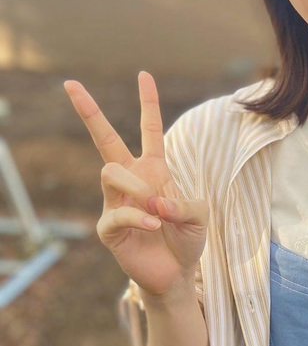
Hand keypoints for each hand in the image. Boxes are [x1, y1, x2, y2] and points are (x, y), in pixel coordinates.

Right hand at [64, 71, 207, 296]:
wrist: (177, 271)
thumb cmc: (187, 237)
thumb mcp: (199, 214)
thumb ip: (184, 203)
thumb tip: (154, 201)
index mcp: (154, 167)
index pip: (149, 128)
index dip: (148, 101)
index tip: (144, 74)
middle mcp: (132, 178)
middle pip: (105, 139)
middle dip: (89, 111)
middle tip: (69, 84)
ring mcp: (116, 200)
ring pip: (110, 170)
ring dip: (136, 186)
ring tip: (155, 207)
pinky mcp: (109, 226)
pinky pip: (117, 211)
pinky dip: (137, 215)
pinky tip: (153, 223)